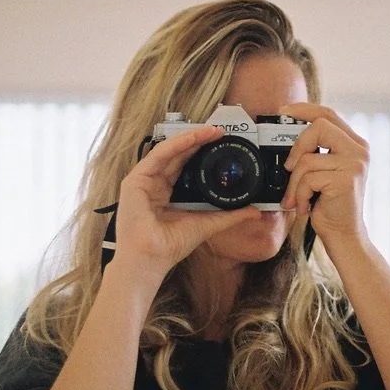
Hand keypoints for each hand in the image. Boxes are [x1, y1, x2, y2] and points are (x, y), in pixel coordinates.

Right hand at [113, 125, 259, 286]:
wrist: (151, 258)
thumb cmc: (170, 246)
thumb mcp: (207, 224)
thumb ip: (230, 216)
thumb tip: (254, 211)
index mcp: (167, 193)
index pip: (185, 165)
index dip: (202, 152)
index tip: (221, 144)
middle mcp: (154, 184)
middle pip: (178, 155)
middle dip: (199, 141)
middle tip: (219, 132)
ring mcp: (143, 181)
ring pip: (169, 151)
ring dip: (190, 139)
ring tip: (210, 131)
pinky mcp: (135, 180)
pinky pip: (158, 156)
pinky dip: (176, 145)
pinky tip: (191, 139)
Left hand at [278, 103, 369, 248]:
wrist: (344, 234)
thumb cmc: (329, 204)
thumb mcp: (324, 171)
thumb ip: (315, 151)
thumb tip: (286, 134)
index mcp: (355, 144)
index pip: (329, 114)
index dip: (304, 109)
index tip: (283, 111)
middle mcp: (359, 150)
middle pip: (319, 126)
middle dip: (297, 146)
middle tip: (289, 167)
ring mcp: (355, 164)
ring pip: (308, 158)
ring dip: (295, 183)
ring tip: (297, 198)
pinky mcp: (346, 180)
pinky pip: (308, 178)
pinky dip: (300, 195)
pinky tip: (307, 207)